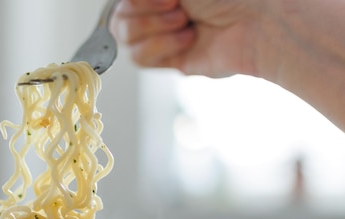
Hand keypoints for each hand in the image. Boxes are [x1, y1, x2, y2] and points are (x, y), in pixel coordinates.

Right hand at [111, 0, 260, 77]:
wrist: (252, 24)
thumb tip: (125, 1)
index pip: (123, 2)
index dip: (136, 2)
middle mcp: (156, 10)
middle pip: (119, 20)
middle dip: (147, 14)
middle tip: (178, 8)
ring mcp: (160, 35)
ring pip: (126, 41)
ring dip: (157, 30)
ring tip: (186, 24)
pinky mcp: (167, 60)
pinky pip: (140, 58)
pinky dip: (163, 47)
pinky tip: (188, 40)